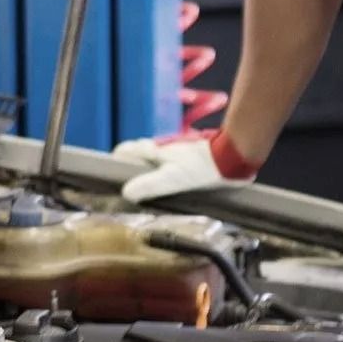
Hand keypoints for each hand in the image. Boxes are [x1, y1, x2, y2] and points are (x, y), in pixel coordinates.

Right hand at [117, 130, 261, 201]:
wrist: (232, 157)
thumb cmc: (201, 167)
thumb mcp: (172, 178)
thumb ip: (149, 185)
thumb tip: (126, 192)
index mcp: (153, 150)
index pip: (126, 150)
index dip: (116, 160)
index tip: (110, 174)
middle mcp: (162, 148)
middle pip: (139, 154)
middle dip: (131, 166)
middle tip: (128, 185)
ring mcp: (176, 152)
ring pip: (155, 158)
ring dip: (149, 169)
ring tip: (147, 188)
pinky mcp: (190, 157)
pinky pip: (171, 164)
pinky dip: (165, 171)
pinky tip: (171, 185)